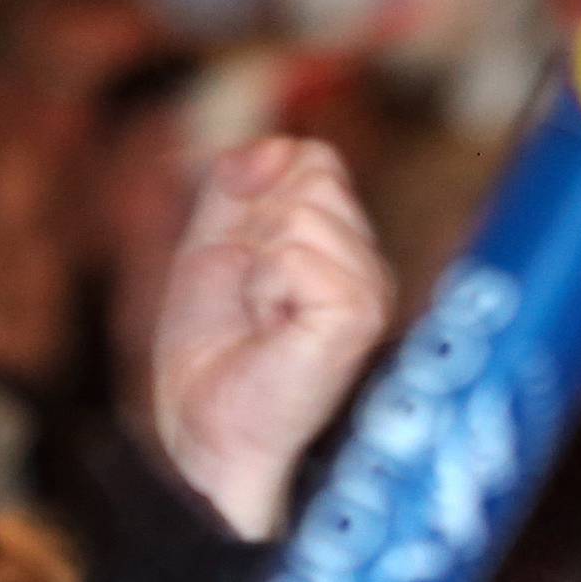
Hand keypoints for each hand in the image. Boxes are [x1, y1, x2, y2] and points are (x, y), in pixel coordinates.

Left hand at [153, 136, 395, 539]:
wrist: (207, 438)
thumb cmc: (215, 362)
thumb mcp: (216, 247)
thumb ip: (241, 183)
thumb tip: (278, 143)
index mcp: (344, 251)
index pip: (315, 158)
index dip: (258, 192)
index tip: (241, 265)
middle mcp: (371, 268)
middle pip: (314, 172)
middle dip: (256, 228)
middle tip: (253, 303)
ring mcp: (372, 290)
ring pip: (305, 208)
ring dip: (259, 264)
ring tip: (264, 321)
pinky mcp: (360, 314)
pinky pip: (295, 252)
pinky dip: (265, 288)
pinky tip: (273, 333)